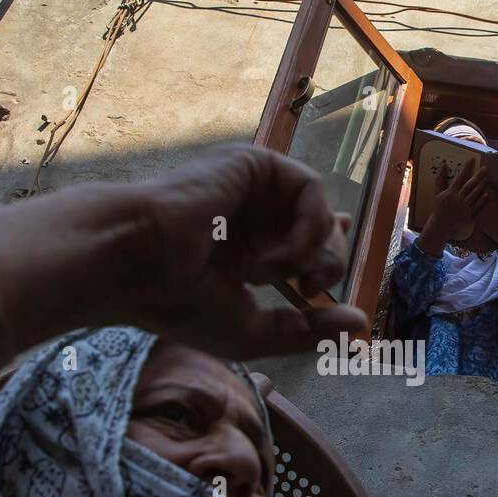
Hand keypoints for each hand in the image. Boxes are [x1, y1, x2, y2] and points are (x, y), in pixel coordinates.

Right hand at [0, 143, 367, 359]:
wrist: (137, 261)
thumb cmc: (178, 301)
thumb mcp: (253, 332)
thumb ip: (307, 331)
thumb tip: (360, 324)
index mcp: (241, 251)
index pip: (297, 242)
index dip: (327, 253)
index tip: (332, 275)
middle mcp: (249, 217)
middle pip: (321, 233)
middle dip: (330, 266)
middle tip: (307, 290)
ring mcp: (252, 191)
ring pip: (320, 211)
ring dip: (315, 250)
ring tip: (282, 272)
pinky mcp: (253, 164)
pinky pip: (311, 188)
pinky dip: (309, 226)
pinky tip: (280, 252)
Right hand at [418, 159, 487, 255]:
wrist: (440, 225)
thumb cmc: (438, 208)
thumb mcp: (437, 193)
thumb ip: (440, 179)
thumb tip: (443, 165)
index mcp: (450, 193)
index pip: (460, 177)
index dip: (466, 168)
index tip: (472, 160)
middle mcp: (458, 199)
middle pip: (470, 185)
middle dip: (478, 176)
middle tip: (485, 168)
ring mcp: (464, 207)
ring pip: (475, 194)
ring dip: (482, 186)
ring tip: (487, 178)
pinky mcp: (469, 215)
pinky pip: (477, 206)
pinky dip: (482, 200)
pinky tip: (487, 194)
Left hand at [475, 180, 497, 255]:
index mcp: (494, 199)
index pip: (484, 185)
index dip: (481, 179)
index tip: (482, 176)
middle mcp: (485, 206)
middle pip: (474, 192)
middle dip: (474, 187)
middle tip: (472, 181)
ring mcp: (479, 214)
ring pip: (471, 201)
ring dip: (470, 196)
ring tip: (470, 192)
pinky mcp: (476, 220)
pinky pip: (470, 211)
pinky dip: (470, 207)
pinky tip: (471, 205)